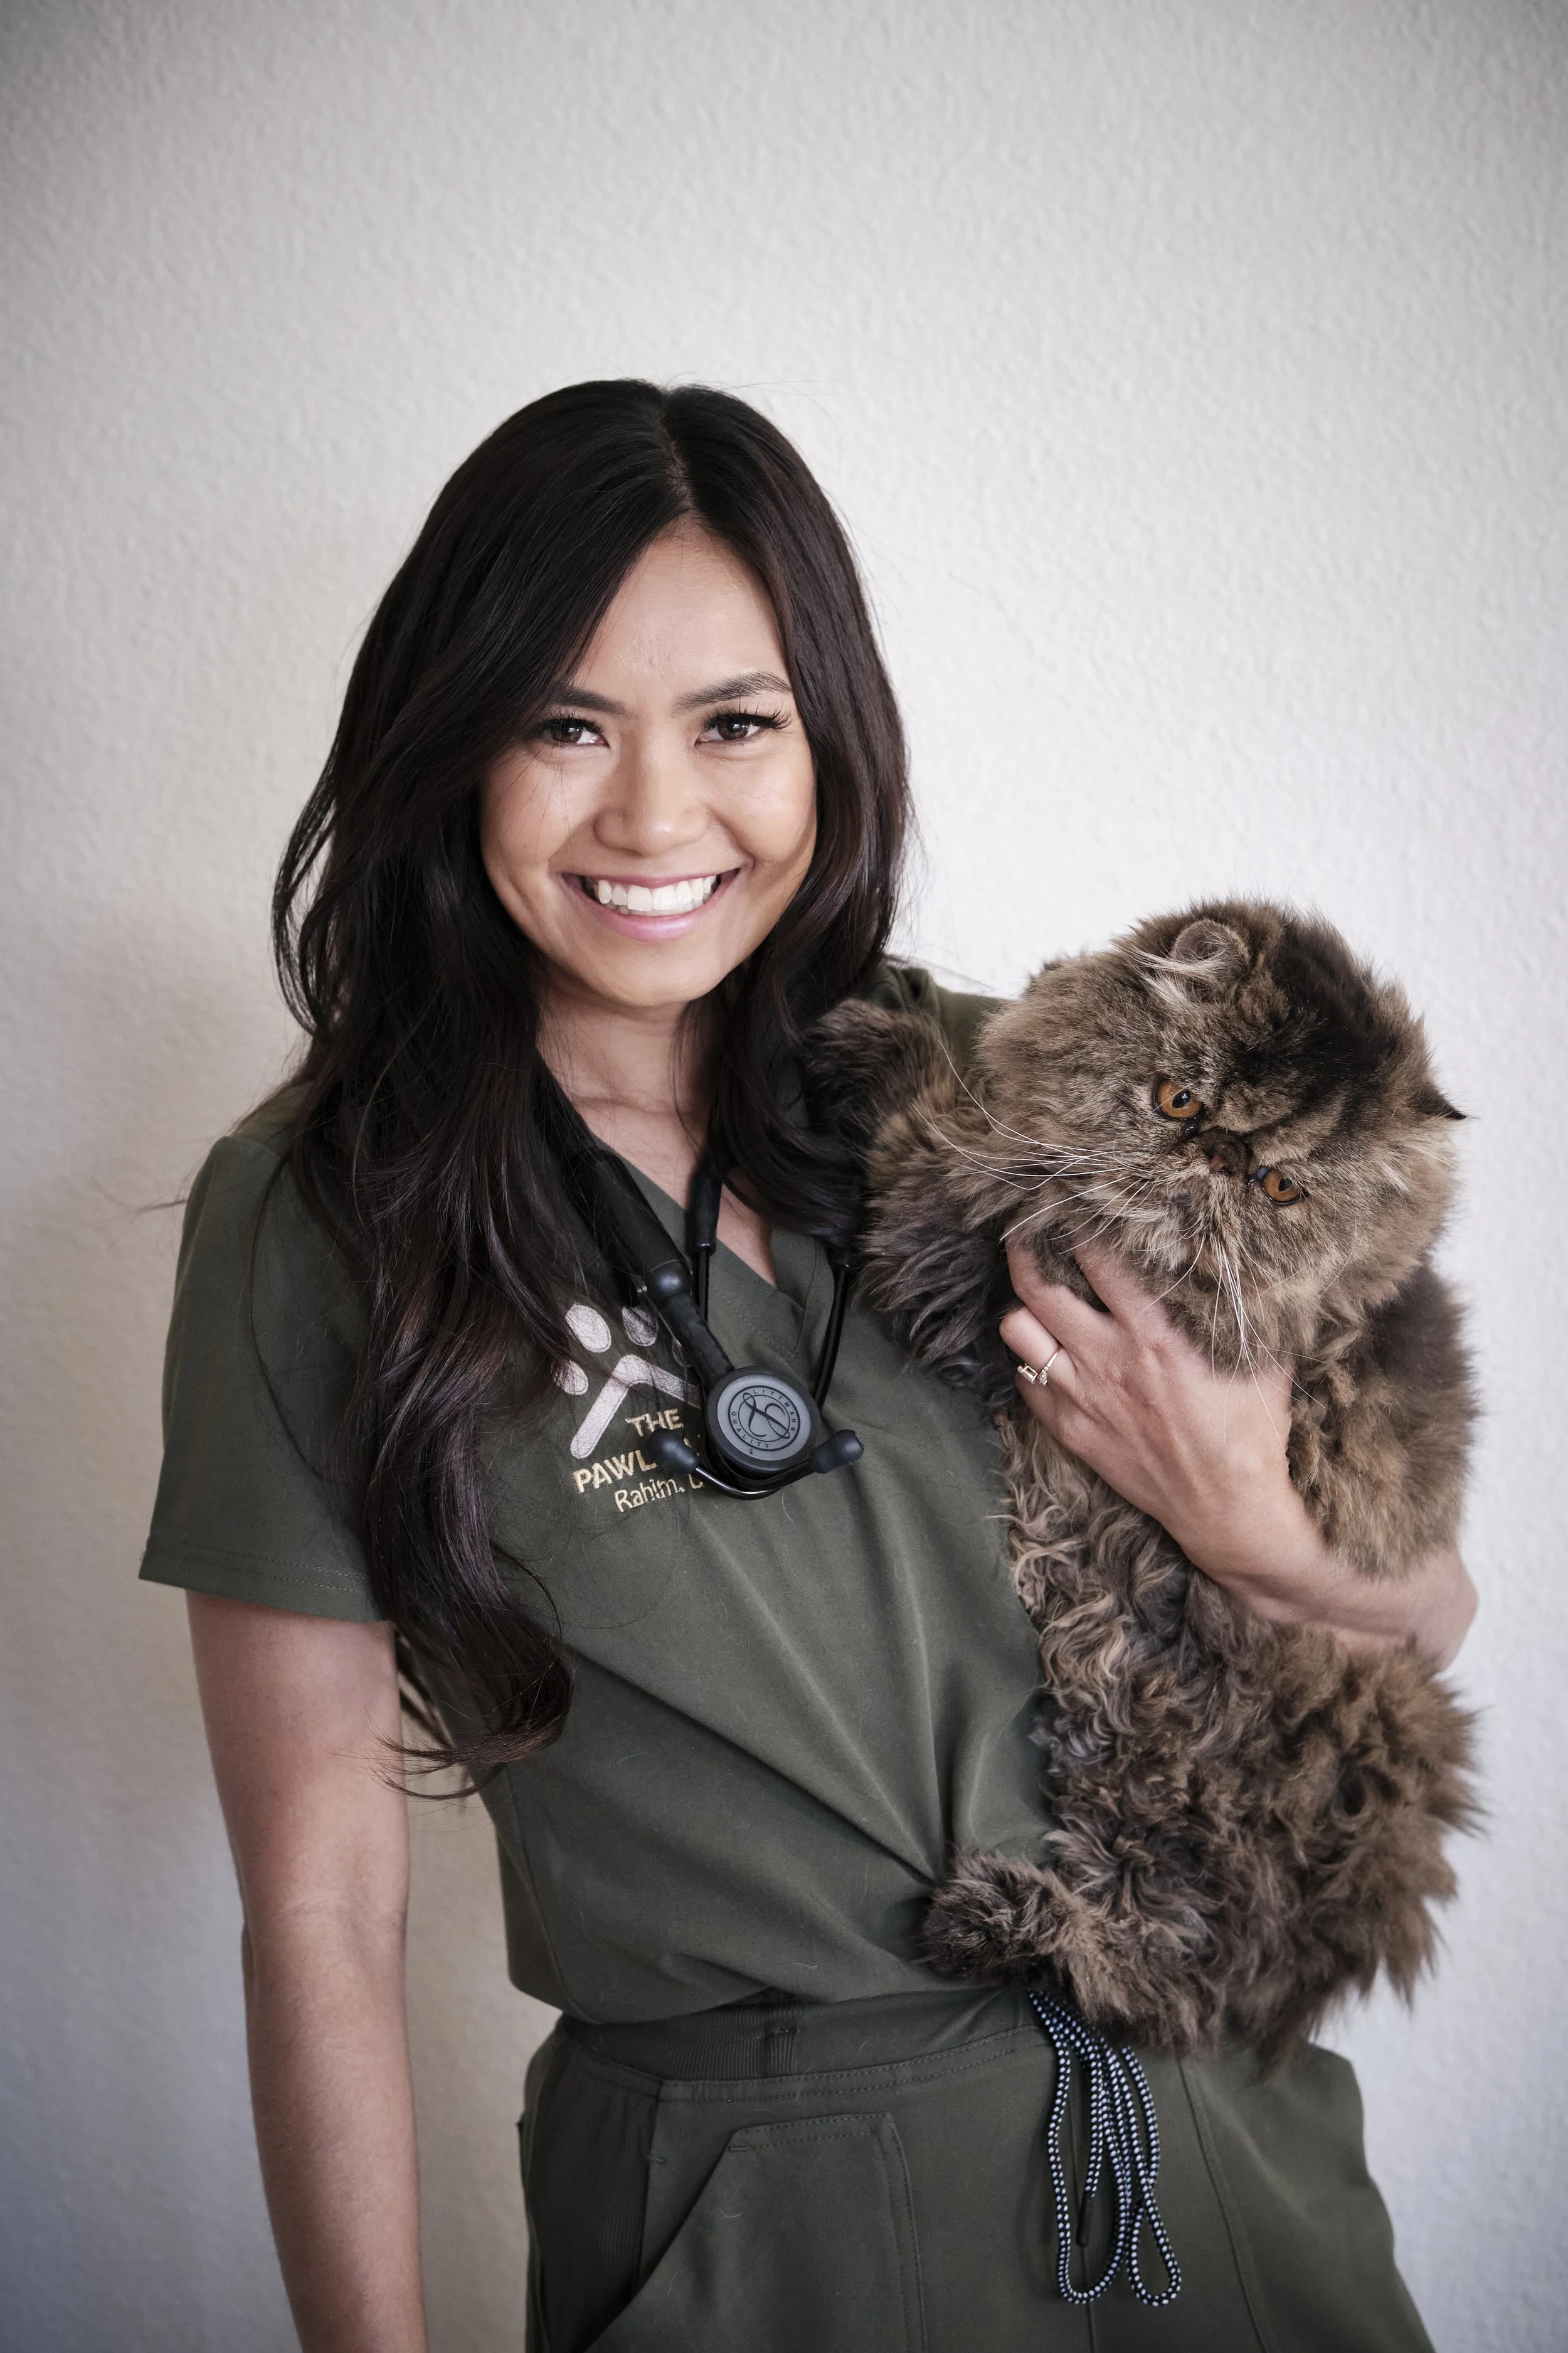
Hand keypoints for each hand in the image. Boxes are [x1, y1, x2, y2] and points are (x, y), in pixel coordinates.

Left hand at [999, 1236, 1475, 1666]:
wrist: (1228, 1510)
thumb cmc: (1251, 1432)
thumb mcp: (1260, 1359)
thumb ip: (1241, 1306)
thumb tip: (1245, 1259)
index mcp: (1154, 1334)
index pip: (1097, 1259)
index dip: (1078, 1225)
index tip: (1074, 1205)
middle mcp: (1107, 1359)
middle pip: (1038, 1288)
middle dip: (1025, 1251)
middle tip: (1026, 1232)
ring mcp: (1083, 1397)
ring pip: (1018, 1333)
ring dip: (1022, 1308)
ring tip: (1032, 1291)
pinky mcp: (1073, 1430)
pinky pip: (1026, 1383)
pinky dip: (1029, 1362)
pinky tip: (1046, 1352)